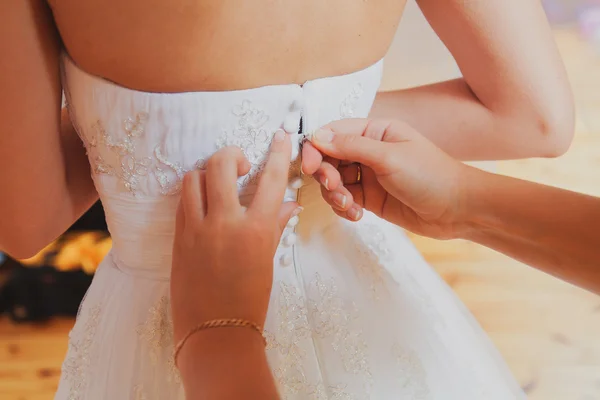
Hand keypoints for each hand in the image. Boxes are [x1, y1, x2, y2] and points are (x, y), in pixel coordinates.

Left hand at [171, 130, 300, 342]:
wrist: (215, 333)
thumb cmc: (249, 300)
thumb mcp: (267, 260)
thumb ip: (276, 225)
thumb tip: (289, 204)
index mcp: (256, 229)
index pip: (271, 179)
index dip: (278, 152)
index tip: (281, 136)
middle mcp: (225, 222)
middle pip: (221, 164)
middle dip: (231, 154)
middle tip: (241, 164)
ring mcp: (197, 229)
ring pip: (194, 178)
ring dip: (208, 173)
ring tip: (218, 186)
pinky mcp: (178, 237)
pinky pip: (183, 201)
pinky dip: (194, 194)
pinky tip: (204, 205)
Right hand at [301, 118, 467, 238]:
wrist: (458, 210)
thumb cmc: (431, 175)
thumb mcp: (389, 157)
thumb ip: (351, 146)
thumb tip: (317, 136)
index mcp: (375, 131)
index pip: (334, 133)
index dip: (316, 147)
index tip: (308, 165)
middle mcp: (369, 151)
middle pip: (329, 158)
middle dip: (326, 174)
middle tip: (334, 187)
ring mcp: (369, 175)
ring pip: (334, 181)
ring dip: (334, 194)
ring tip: (350, 205)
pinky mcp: (370, 198)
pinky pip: (345, 200)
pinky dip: (344, 208)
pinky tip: (357, 215)